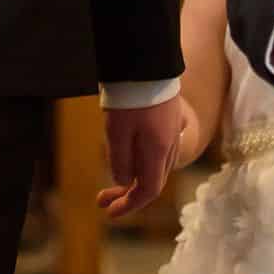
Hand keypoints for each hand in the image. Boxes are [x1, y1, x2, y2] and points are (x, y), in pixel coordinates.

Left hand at [97, 97, 185, 218]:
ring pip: (155, 164)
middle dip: (128, 194)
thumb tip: (124, 181)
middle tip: (102, 200)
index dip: (130, 205)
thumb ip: (121, 162)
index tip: (109, 212)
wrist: (146, 60)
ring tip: (112, 179)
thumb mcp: (117, 133)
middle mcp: (170, 143)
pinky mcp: (168, 115)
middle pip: (153, 179)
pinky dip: (141, 160)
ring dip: (134, 176)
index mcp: (158, 150)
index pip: (149, 189)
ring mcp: (171, 128)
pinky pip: (157, 148)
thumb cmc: (129, 98)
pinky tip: (127, 154)